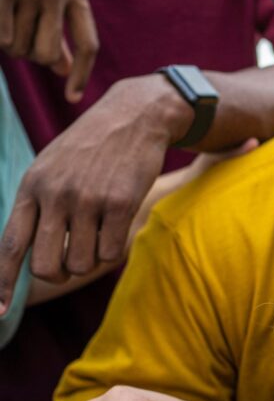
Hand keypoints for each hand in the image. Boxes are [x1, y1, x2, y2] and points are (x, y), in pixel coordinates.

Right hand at [0, 0, 97, 101]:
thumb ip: (56, 31)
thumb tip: (63, 70)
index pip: (88, 44)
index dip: (81, 75)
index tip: (72, 98)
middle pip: (47, 54)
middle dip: (29, 56)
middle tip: (18, 39)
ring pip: (19, 47)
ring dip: (7, 43)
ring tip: (3, 17)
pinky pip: (3, 38)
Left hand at [0, 74, 190, 311]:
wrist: (133, 117)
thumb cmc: (91, 149)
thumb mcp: (51, 169)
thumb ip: (37, 208)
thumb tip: (31, 258)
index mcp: (31, 187)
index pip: (10, 246)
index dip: (3, 283)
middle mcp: (55, 195)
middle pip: (47, 266)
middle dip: (59, 274)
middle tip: (71, 260)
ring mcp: (88, 200)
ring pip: (81, 264)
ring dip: (91, 260)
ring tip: (99, 233)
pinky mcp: (120, 203)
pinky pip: (111, 253)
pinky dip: (114, 250)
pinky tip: (117, 227)